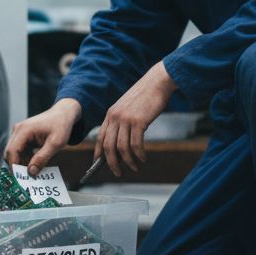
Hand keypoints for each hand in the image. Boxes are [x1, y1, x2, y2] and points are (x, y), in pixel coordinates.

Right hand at [5, 98, 82, 175]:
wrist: (63, 114)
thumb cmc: (60, 125)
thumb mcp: (55, 144)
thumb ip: (42, 158)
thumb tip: (32, 172)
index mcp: (24, 130)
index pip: (12, 151)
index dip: (14, 166)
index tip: (20, 178)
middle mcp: (18, 130)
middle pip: (9, 152)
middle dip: (17, 165)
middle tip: (28, 176)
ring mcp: (19, 132)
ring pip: (13, 152)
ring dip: (22, 162)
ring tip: (35, 167)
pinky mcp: (22, 135)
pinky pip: (19, 150)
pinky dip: (25, 157)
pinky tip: (35, 160)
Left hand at [96, 62, 176, 178]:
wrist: (157, 82)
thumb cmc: (145, 96)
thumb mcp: (128, 108)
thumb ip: (122, 122)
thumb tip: (122, 143)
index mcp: (111, 114)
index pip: (100, 137)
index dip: (99, 152)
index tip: (98, 163)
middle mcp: (115, 117)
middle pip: (108, 146)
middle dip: (112, 163)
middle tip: (118, 172)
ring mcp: (126, 119)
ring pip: (122, 148)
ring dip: (128, 161)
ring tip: (134, 167)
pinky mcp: (139, 121)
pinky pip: (135, 144)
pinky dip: (139, 155)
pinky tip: (143, 158)